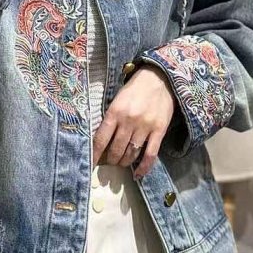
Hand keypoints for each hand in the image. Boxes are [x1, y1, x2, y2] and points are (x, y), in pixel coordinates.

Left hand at [92, 64, 176, 178]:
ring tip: (121, 163)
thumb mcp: (117, 100)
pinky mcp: (159, 130)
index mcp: (115, 112)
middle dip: (110, 160)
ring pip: (131, 153)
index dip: (95, 154)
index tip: (92, 163)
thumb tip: (101, 140)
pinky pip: (151, 154)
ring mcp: (145, 127)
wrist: (158, 79)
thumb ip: (110, 119)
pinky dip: (144, 167)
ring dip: (124, 162)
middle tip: (109, 162)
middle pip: (116, 149)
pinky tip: (137, 174)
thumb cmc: (134, 90)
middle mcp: (129, 121)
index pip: (101, 139)